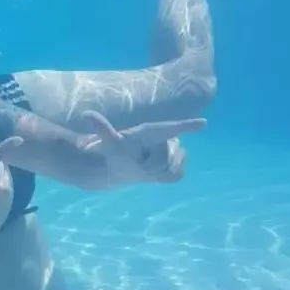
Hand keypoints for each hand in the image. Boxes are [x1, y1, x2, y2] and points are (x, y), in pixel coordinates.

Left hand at [80, 110, 205, 183]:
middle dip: (150, 166)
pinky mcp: (176, 161)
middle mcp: (165, 138)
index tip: (203, 124)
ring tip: (145, 167)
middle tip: (137, 163)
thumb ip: (102, 129)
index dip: (186, 126)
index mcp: (151, 131)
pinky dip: (166, 177)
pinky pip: (177, 175)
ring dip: (156, 173)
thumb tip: (86, 113)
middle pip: (166, 158)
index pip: (170, 128)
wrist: (120, 166)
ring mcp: (172, 149)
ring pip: (172, 168)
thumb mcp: (109, 143)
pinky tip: (156, 174)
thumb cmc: (116, 152)